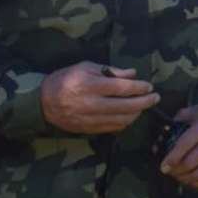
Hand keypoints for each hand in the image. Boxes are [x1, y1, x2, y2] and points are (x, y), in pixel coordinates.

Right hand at [39, 62, 158, 133]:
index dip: (139, 87)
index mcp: (90, 85)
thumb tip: (132, 74)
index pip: (122, 88)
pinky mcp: (89, 129)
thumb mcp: (86, 67)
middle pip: (126, 106)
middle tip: (155, 97)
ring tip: (143, 105)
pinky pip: (113, 128)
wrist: (43, 102)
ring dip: (137, 113)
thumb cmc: (66, 79)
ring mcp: (90, 119)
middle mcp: (91, 104)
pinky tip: (130, 115)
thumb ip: (110, 71)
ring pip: (122, 119)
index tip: (149, 86)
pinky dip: (125, 122)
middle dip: (144, 102)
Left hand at [161, 99, 197, 189]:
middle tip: (169, 171)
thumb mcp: (192, 111)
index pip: (184, 145)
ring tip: (178, 176)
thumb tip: (160, 140)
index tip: (163, 166)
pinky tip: (191, 180)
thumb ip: (176, 123)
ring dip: (185, 178)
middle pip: (191, 163)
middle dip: (176, 171)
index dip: (172, 158)